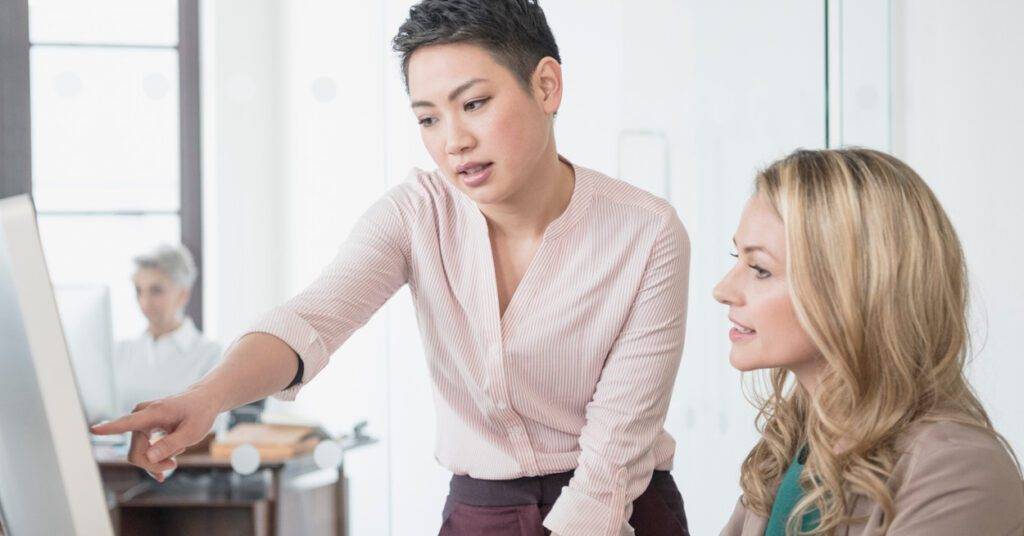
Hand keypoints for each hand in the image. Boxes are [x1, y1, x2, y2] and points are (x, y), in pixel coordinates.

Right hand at [90, 387, 220, 481]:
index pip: (127, 423)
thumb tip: (149, 458)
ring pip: (138, 454)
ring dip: (156, 461)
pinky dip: (153, 461)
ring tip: (176, 457)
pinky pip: (141, 451)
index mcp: (153, 413)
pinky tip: (165, 468)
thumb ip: (170, 444)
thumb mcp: (192, 432)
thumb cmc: (199, 414)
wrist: (203, 401)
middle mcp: (141, 416)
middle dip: (153, 465)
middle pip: (136, 453)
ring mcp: (140, 422)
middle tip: (174, 465)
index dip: (109, 429)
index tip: (93, 429)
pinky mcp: (142, 429)